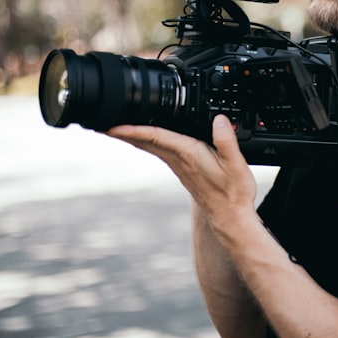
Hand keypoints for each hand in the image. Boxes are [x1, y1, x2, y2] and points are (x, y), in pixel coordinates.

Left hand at [105, 115, 257, 220]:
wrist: (230, 218)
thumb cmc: (233, 194)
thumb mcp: (236, 165)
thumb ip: (226, 141)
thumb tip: (219, 119)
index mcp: (188, 154)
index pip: (155, 137)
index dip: (134, 129)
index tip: (112, 125)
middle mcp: (178, 160)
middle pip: (144, 141)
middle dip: (123, 131)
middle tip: (101, 120)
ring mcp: (178, 166)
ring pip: (149, 146)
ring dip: (132, 135)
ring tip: (115, 126)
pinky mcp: (182, 169)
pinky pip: (158, 150)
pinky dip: (146, 141)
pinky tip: (144, 137)